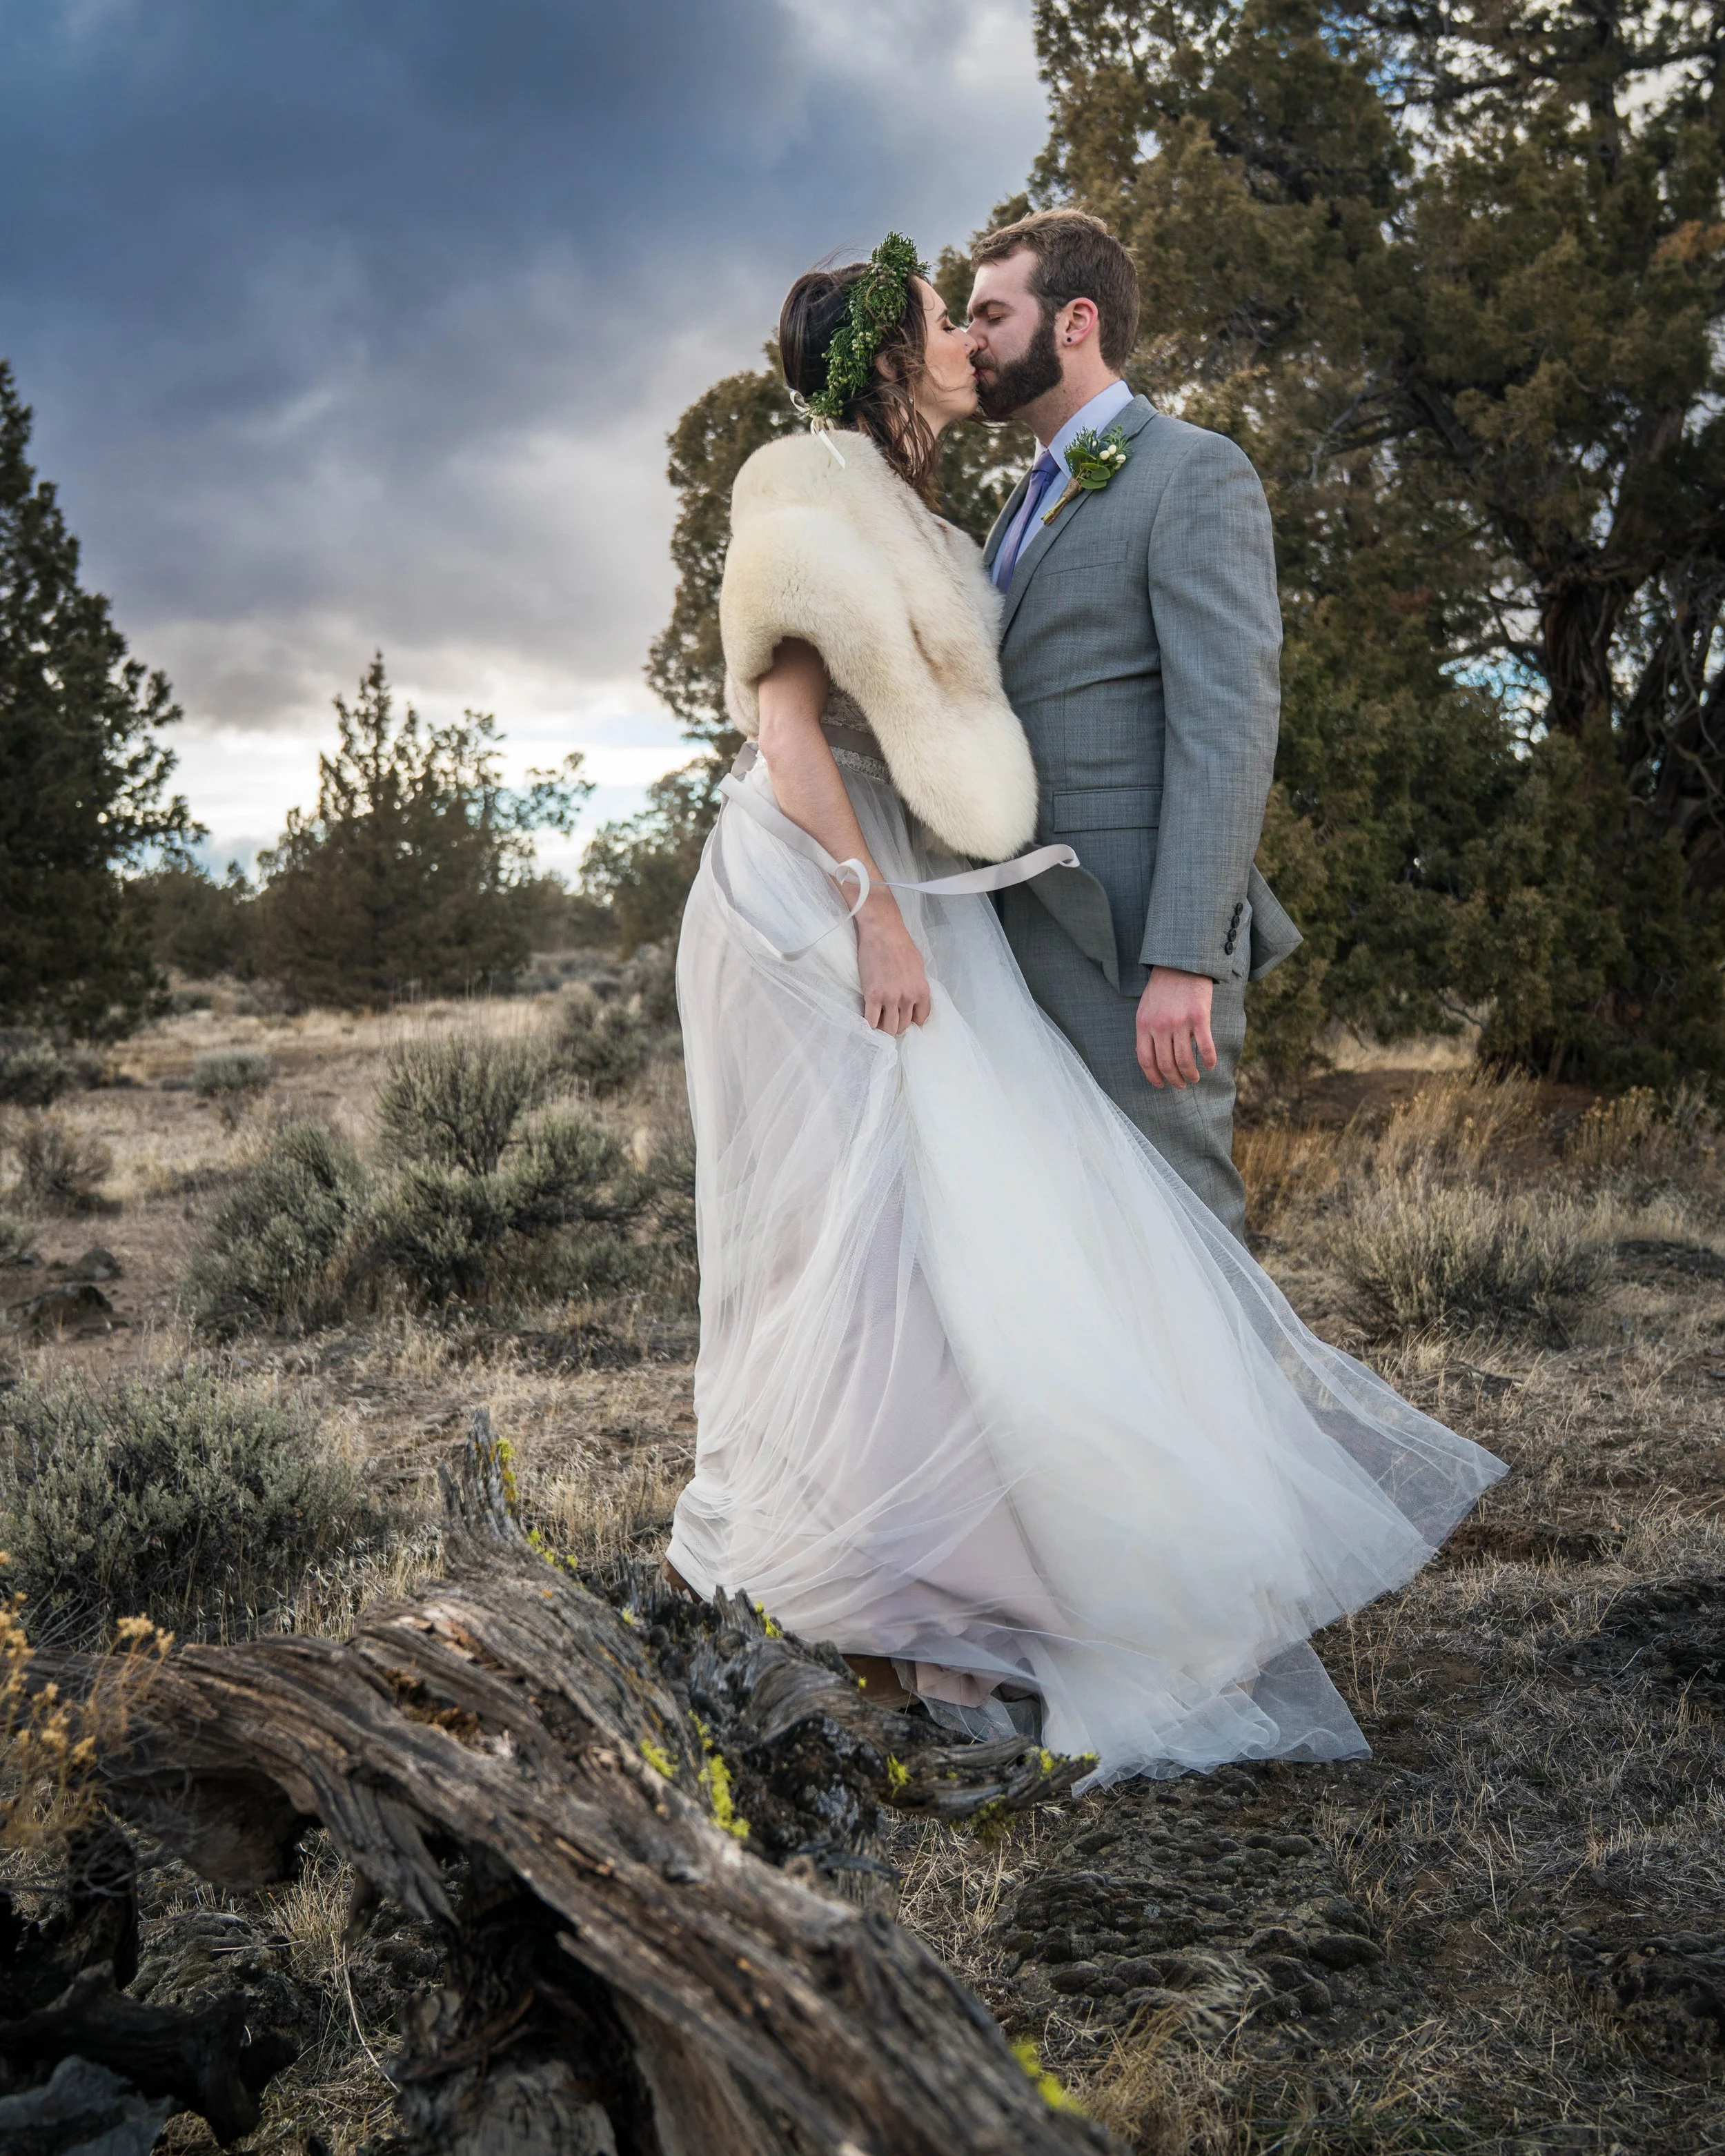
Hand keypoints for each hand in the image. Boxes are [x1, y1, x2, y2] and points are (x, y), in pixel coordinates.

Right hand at [855, 893, 931, 1034]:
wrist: (883, 932)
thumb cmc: (901, 944)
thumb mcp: (918, 967)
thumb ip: (917, 985)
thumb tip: (913, 997)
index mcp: (922, 991)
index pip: (922, 1019)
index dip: (913, 1021)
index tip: (904, 1018)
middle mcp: (908, 998)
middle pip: (904, 1025)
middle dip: (897, 1024)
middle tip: (888, 1019)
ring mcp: (890, 999)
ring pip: (889, 1028)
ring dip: (884, 1027)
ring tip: (878, 1020)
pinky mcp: (872, 996)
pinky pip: (872, 1021)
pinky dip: (870, 1024)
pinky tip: (868, 1019)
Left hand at [1136, 965, 1216, 1088]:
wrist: (1181, 963)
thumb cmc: (1163, 987)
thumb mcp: (1146, 1008)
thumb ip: (1146, 1031)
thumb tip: (1151, 1058)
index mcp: (1143, 1024)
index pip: (1145, 1060)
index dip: (1153, 1077)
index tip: (1161, 1085)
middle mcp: (1160, 1026)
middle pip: (1166, 1064)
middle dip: (1174, 1080)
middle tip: (1181, 1085)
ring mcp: (1180, 1022)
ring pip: (1185, 1060)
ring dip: (1191, 1074)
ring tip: (1195, 1078)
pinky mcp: (1199, 1017)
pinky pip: (1205, 1046)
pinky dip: (1208, 1060)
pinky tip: (1210, 1065)